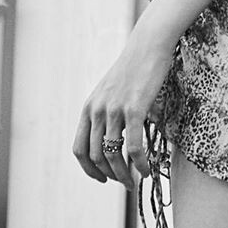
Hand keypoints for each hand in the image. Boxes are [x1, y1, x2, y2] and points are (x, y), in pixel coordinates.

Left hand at [72, 27, 174, 189]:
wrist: (149, 44)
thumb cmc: (135, 67)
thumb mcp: (112, 90)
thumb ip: (109, 112)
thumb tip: (118, 139)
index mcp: (89, 107)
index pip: (79, 149)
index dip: (88, 170)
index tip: (102, 179)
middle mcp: (97, 110)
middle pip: (94, 156)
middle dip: (108, 176)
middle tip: (124, 183)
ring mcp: (114, 110)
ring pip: (112, 155)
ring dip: (123, 175)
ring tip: (135, 181)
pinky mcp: (134, 109)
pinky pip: (133, 146)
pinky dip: (139, 164)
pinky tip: (147, 169)